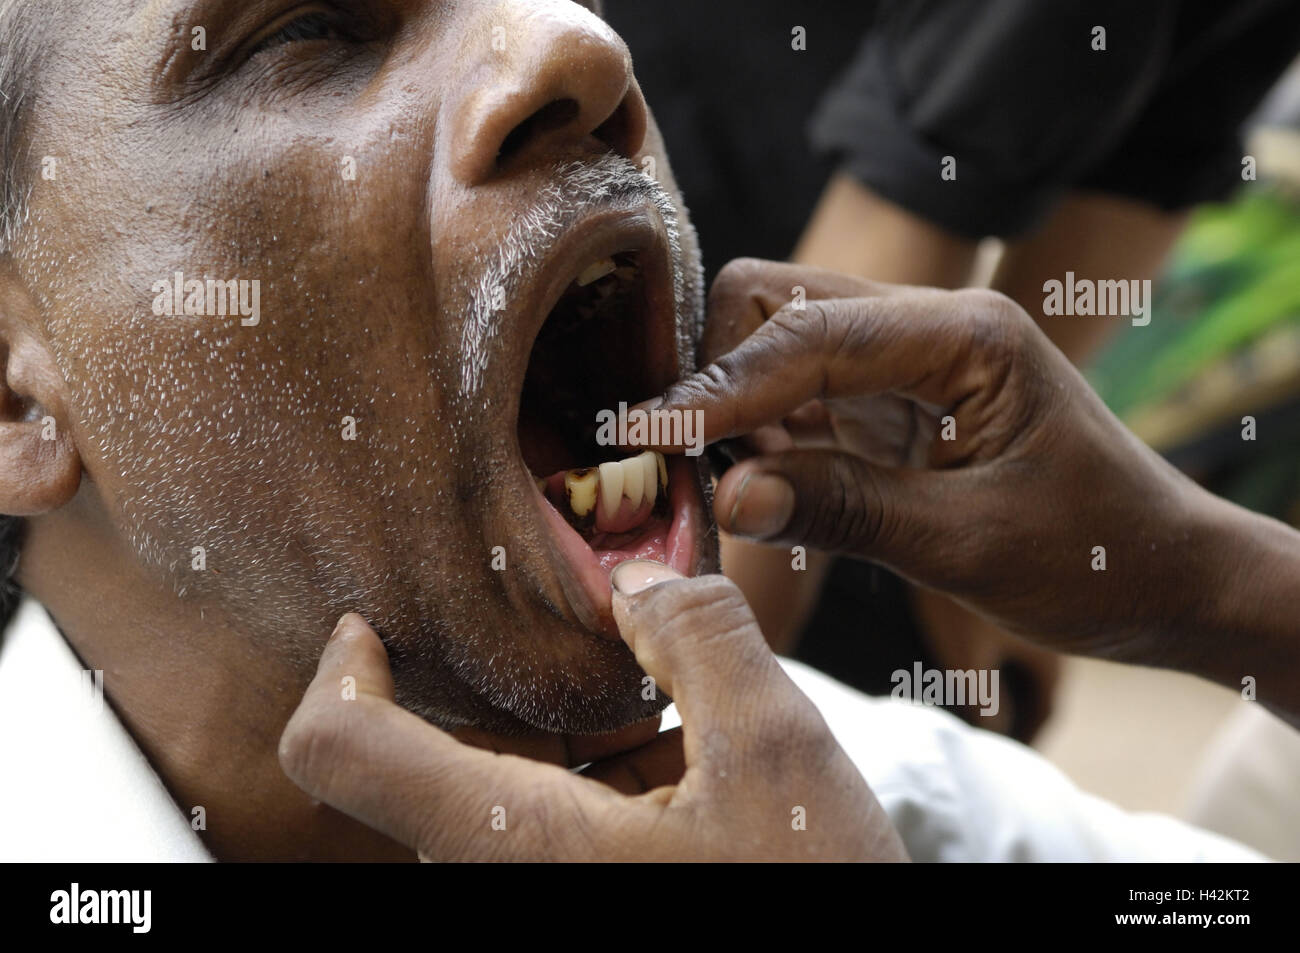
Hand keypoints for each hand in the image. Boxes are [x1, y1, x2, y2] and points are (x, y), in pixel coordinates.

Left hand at [278, 563, 907, 861]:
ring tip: (665, 685)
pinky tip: (684, 748)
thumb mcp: (777, 753)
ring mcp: (537, 888)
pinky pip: (553, 818)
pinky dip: (603, 768)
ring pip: (507, 779)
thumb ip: (701, 638)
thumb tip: (640, 580)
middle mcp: (498, 874)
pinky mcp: (581, 894)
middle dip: (511, 670)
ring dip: (575, 719)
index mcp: (511, 841)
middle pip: (437, 747)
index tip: (370, 619)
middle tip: (593, 621)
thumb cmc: (812, 903)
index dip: (339, 666)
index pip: (342, 747)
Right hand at [642, 258, 1221, 666]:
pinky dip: (761, 437)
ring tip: (726, 487)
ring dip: (735, 408)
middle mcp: (929, 326)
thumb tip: (726, 500)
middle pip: (773, 299)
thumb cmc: (1095, 556)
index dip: (719, 389)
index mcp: (964, 335)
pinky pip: (798, 396)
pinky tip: (760, 489)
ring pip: (774, 341)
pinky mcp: (892, 402)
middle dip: (719, 374)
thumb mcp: (969, 544)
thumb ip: (846, 511)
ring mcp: (906, 361)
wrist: (1163, 576)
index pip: (807, 334)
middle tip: (692, 465)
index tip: (646, 436)